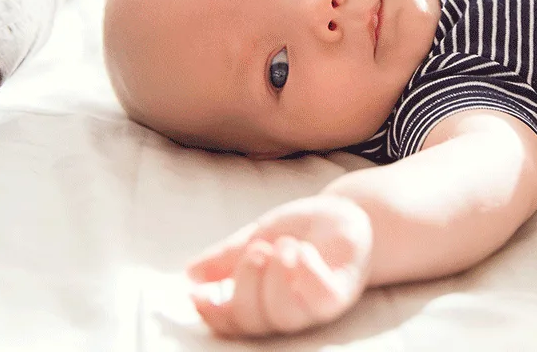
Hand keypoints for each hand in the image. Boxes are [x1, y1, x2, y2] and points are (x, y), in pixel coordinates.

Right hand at [186, 194, 372, 337]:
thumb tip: (190, 274)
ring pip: (284, 316)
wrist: (346, 212)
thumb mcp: (258, 235)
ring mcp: (315, 306)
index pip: (234, 322)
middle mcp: (289, 311)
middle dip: (246, 286)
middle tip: (255, 250)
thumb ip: (228, 256)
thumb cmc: (301, 229)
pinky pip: (320, 299)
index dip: (213, 315)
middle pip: (255, 321)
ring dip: (276, 279)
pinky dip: (307, 275)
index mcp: (264, 302)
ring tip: (281, 245)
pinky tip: (302, 250)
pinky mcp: (340, 294)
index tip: (197, 295)